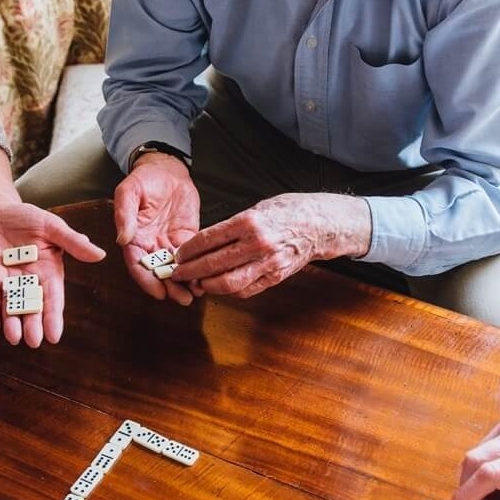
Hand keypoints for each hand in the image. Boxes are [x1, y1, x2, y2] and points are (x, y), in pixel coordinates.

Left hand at [0, 201, 106, 346]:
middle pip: (32, 307)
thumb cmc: (26, 218)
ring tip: (13, 337)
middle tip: (33, 341)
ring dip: (11, 323)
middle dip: (32, 324)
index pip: (52, 297)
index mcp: (48, 271)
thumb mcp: (52, 226)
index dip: (53, 316)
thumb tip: (101, 254)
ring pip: (11, 307)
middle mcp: (29, 281)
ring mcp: (7, 282)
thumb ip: (73, 242)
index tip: (54, 336)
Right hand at [114, 152, 200, 305]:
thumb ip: (124, 215)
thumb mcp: (129, 192)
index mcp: (133, 238)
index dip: (147, 281)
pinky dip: (198, 268)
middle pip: (158, 273)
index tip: (158, 293)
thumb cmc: (144, 179)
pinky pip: (192, 257)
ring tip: (197, 293)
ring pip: (176, 269)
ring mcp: (168, 243)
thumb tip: (122, 239)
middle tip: (183, 299)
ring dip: (185, 283)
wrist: (167, 169)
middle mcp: (150, 246)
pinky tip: (206, 277)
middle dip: (170, 288)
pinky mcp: (186, 238)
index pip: (137, 266)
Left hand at [172, 193, 370, 298]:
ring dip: (208, 285)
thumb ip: (231, 227)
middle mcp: (258, 243)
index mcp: (249, 221)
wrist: (320, 225)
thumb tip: (204, 243)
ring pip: (229, 283)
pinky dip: (229, 290)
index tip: (179, 255)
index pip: (209, 239)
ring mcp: (268, 263)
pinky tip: (220, 285)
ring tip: (197, 283)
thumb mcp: (256, 209)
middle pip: (215, 264)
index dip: (189, 250)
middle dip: (192, 271)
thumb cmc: (287, 212)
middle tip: (179, 273)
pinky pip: (246, 289)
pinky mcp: (276, 276)